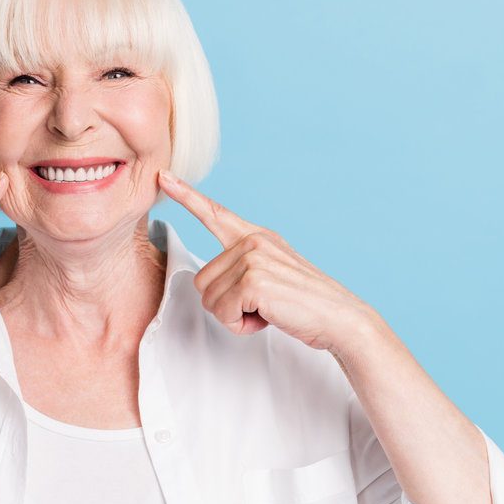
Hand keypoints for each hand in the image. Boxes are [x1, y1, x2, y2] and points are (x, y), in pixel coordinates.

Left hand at [157, 170, 376, 350]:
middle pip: (201, 280)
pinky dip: (240, 325)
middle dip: (225, 304)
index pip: (215, 213)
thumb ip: (243, 267)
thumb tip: (209, 284)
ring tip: (267, 310)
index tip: (163, 177)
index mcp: (256, 237)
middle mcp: (252, 241)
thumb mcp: (273, 274)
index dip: (186, 196)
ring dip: (234, 316)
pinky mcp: (252, 281)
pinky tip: (267, 317)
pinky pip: (222, 313)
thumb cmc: (304, 304)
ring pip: (209, 299)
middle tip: (261, 305)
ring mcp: (252, 258)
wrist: (340, 318)